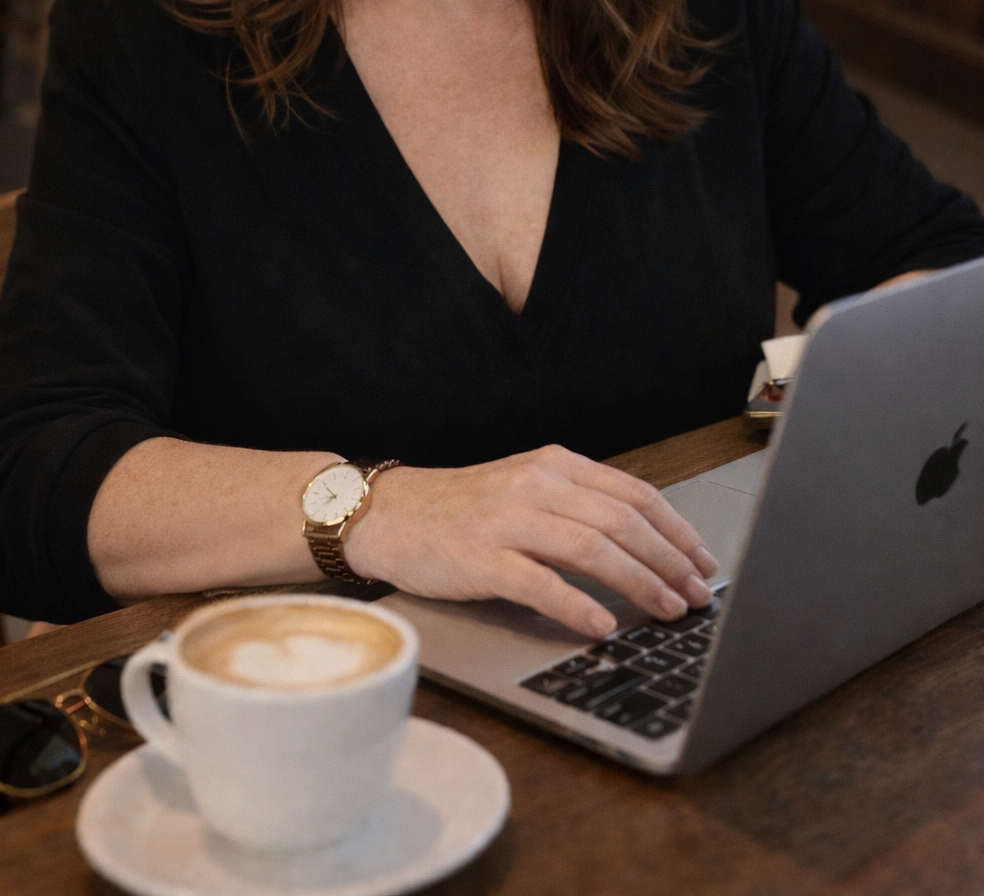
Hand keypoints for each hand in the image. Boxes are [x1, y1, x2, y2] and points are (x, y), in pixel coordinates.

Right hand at [345, 445, 717, 638]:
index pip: (633, 494)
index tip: (703, 561)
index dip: (677, 530)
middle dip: (669, 562)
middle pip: (622, 522)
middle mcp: (536, 484)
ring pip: (592, 548)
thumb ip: (576, 508)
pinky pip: (540, 583)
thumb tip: (644, 547)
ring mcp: (507, 519)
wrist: (388, 514)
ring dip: (638, 583)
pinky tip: (602, 626)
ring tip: (666, 610)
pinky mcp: (481, 556)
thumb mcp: (525, 490)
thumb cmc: (462, 511)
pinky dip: (578, 606)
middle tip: (695, 595)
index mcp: (554, 465)